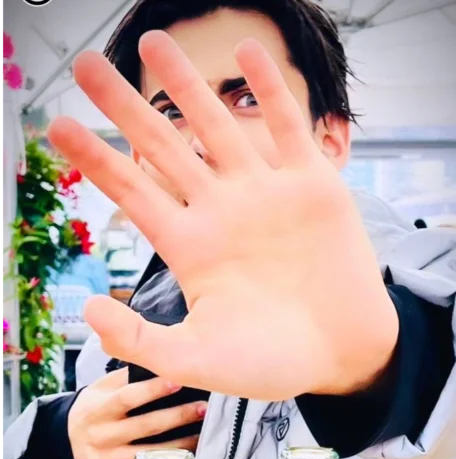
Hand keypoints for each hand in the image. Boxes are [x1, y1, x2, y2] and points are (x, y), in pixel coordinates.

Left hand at [48, 31, 397, 400]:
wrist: (342, 352)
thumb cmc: (273, 362)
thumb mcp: (199, 360)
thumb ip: (140, 341)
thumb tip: (87, 308)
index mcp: (193, 247)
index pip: (134, 194)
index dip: (95, 162)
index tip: (57, 128)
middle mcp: (223, 211)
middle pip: (165, 147)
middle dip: (126, 107)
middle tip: (87, 66)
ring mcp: (267, 193)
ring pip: (220, 126)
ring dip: (188, 85)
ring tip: (154, 43)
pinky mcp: (313, 185)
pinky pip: (288, 128)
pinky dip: (271, 91)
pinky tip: (250, 51)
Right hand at [68, 368, 205, 458]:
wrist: (68, 437)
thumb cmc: (96, 405)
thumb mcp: (103, 387)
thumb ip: (128, 377)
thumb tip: (162, 360)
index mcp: (96, 408)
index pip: (127, 397)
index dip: (154, 390)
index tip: (179, 380)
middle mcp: (97, 436)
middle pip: (144, 427)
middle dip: (178, 416)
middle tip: (202, 407)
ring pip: (147, 454)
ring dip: (178, 444)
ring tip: (201, 432)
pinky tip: (183, 453)